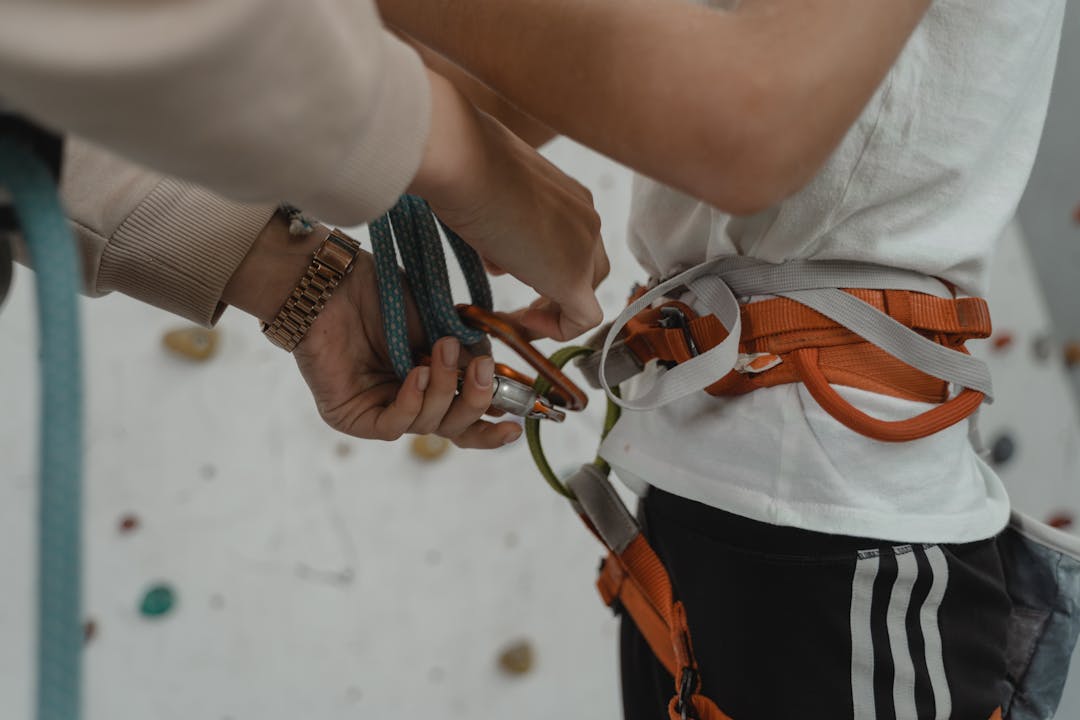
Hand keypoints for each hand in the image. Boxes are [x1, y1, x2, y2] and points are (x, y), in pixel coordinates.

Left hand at [224, 221, 522, 448]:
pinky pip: (394, 426)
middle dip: (475, 401)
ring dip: (443, 389)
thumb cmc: (385, 296)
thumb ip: (472, 351)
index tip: (518, 422)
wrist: (335, 282)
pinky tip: (417, 375)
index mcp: (434, 385)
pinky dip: (412, 402)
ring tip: (441, 351)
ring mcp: (382, 413)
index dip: (493, 426)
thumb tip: (500, 376)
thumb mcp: (443, 323)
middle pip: (454, 428)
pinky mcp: (354, 418)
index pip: (467, 420)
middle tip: (481, 369)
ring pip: (429, 426)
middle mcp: (409, 404)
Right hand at [409, 70, 608, 340]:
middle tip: (521, 305)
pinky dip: (557, 330)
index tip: (512, 273)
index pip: (576, 243)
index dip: (548, 266)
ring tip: (514, 315)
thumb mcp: (492, 200)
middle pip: (588, 271)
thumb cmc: (467, 169)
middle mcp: (587, 219)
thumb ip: (506, 228)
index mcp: (572, 196)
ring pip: (586, 294)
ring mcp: (584, 247)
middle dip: (554, 292)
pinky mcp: (571, 278)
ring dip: (551, 311)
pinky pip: (583, 319)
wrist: (463, 162)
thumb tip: (499, 257)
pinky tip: (521, 322)